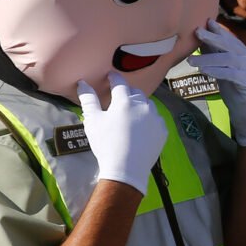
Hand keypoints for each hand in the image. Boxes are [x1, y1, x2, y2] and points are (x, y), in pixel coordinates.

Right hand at [79, 73, 166, 194]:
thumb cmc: (106, 144)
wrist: (126, 169)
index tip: (111, 76)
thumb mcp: (93, 121)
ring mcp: (155, 117)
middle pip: (135, 93)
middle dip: (127, 93)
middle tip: (119, 98)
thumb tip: (82, 82)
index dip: (114, 78)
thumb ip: (88, 99)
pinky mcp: (162, 129)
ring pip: (147, 104)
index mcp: (125, 101)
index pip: (120, 83)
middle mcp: (143, 105)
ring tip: (131, 114)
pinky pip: (155, 119)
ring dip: (139, 105)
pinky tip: (141, 128)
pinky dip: (148, 120)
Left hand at [189, 19, 245, 146]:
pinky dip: (215, 71)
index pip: (231, 39)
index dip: (219, 30)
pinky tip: (203, 70)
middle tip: (197, 31)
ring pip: (228, 59)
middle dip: (212, 37)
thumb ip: (217, 58)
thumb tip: (203, 43)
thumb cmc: (236, 93)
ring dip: (208, 58)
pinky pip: (230, 74)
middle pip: (229, 45)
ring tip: (191, 60)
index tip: (207, 21)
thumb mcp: (225, 72)